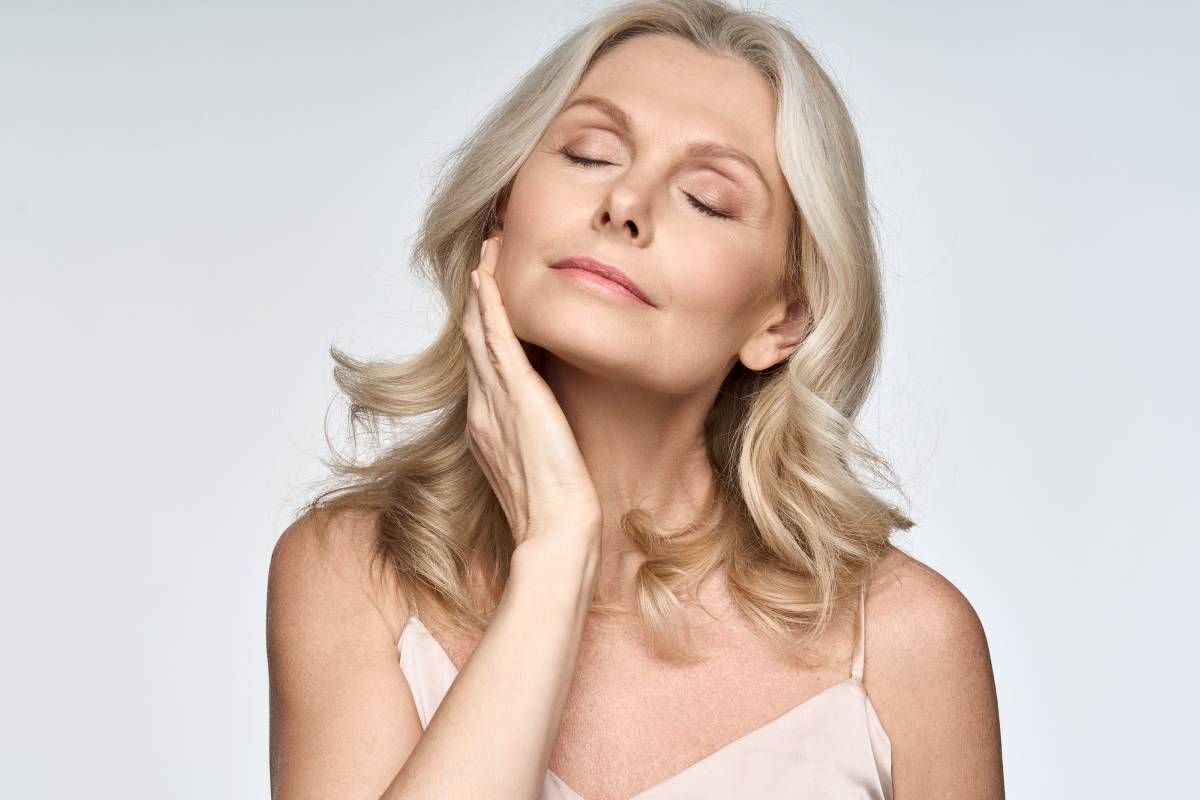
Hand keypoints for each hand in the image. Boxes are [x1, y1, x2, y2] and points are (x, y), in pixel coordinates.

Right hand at [461, 235, 601, 550]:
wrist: (557, 532)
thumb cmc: (553, 510)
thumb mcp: (536, 465)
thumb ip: (531, 440)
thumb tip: (543, 426)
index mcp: (486, 425)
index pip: (480, 363)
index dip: (482, 324)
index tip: (489, 292)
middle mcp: (482, 409)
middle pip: (473, 339)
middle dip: (479, 296)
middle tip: (484, 255)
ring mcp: (496, 401)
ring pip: (481, 331)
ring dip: (483, 288)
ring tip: (487, 250)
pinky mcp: (518, 397)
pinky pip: (497, 341)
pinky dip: (491, 307)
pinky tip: (487, 278)